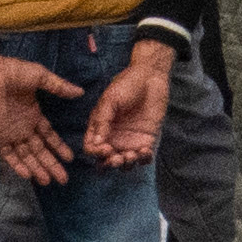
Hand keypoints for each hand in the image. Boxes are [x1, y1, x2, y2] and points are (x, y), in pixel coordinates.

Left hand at [0, 48, 83, 185]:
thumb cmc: (15, 72)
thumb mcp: (41, 77)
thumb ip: (59, 87)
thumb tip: (80, 92)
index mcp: (34, 115)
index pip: (49, 137)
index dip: (59, 148)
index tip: (70, 159)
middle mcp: (24, 127)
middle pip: (40, 151)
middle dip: (51, 165)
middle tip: (64, 179)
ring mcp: (12, 133)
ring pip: (27, 155)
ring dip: (37, 168)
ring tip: (48, 182)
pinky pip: (9, 154)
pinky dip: (17, 165)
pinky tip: (28, 175)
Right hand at [84, 42, 175, 170]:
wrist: (150, 77)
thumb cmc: (127, 84)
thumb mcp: (110, 99)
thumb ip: (102, 120)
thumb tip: (96, 143)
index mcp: (99, 127)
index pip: (91, 148)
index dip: (96, 153)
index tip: (107, 148)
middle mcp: (112, 138)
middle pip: (106, 161)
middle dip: (111, 164)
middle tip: (118, 158)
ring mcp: (129, 141)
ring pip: (124, 164)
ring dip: (127, 164)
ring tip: (133, 154)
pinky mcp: (146, 141)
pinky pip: (143, 158)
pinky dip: (143, 159)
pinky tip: (145, 150)